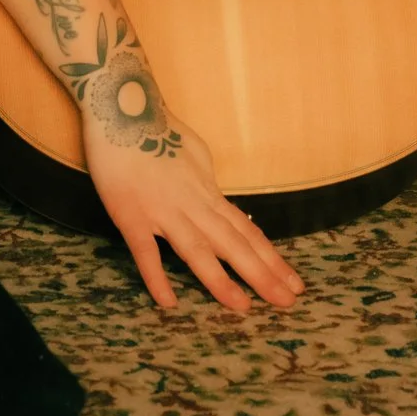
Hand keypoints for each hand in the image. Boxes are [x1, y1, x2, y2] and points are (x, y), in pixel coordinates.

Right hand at [81, 106, 304, 313]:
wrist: (123, 107)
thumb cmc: (158, 128)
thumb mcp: (196, 154)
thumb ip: (207, 182)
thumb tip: (216, 199)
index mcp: (208, 192)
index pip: (246, 231)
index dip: (270, 258)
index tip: (293, 282)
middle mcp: (192, 204)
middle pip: (232, 244)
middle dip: (262, 275)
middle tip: (287, 303)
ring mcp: (163, 211)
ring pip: (197, 250)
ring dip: (221, 280)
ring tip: (243, 307)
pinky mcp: (131, 215)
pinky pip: (146, 251)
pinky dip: (158, 276)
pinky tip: (169, 302)